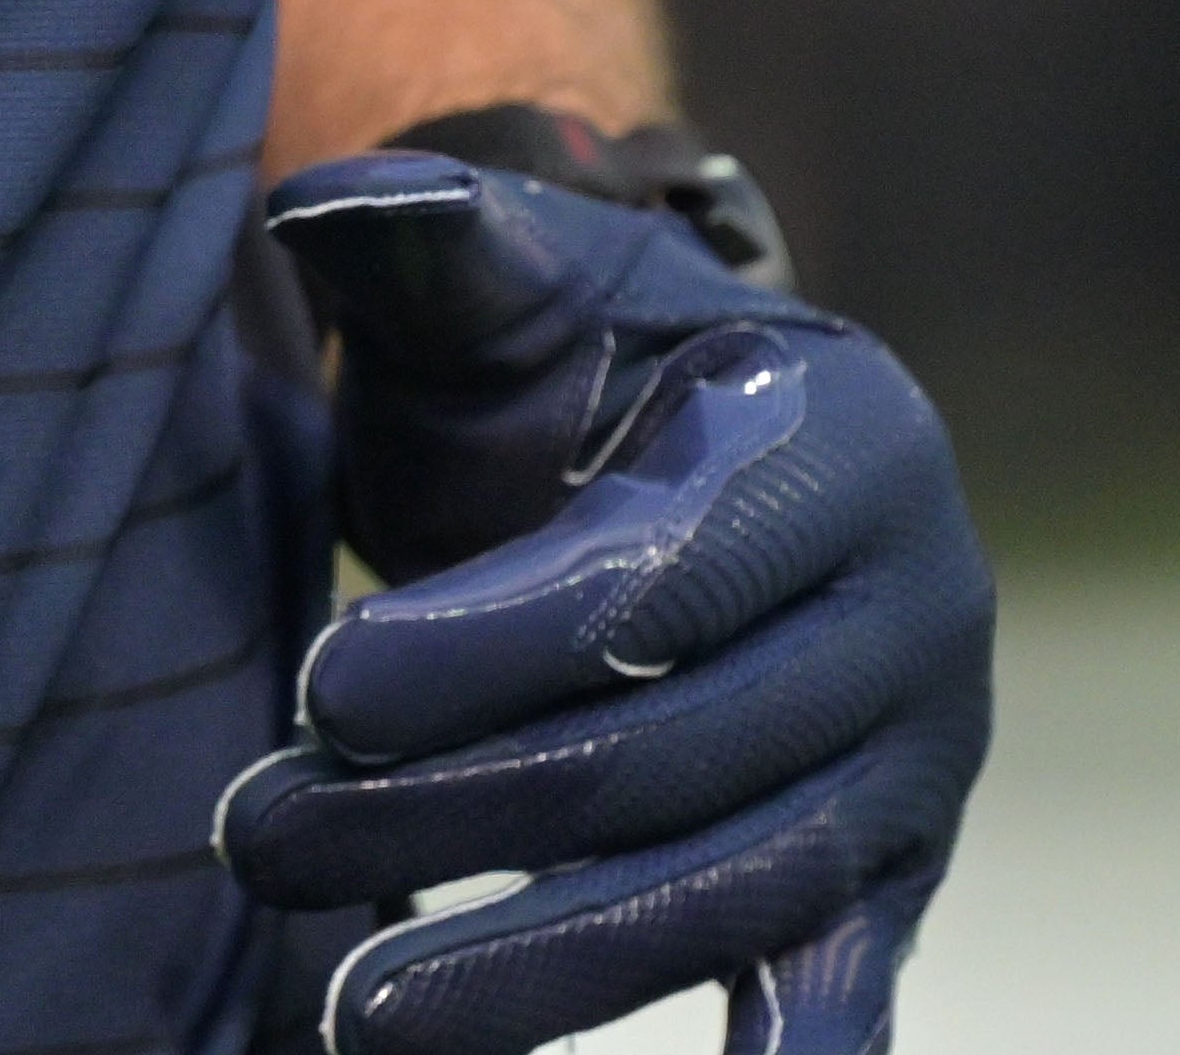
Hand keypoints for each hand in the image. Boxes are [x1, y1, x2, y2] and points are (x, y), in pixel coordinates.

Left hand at [215, 116, 987, 1054]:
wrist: (678, 448)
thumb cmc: (574, 363)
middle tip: (258, 840)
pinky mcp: (894, 881)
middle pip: (674, 753)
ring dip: (532, 967)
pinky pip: (837, 987)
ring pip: (724, 893)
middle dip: (453, 812)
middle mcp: (920, 610)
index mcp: (845, 438)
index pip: (661, 572)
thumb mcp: (520, 285)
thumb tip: (336, 204)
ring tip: (344, 1012)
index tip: (322, 692)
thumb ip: (437, 244)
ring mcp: (918, 761)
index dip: (490, 643)